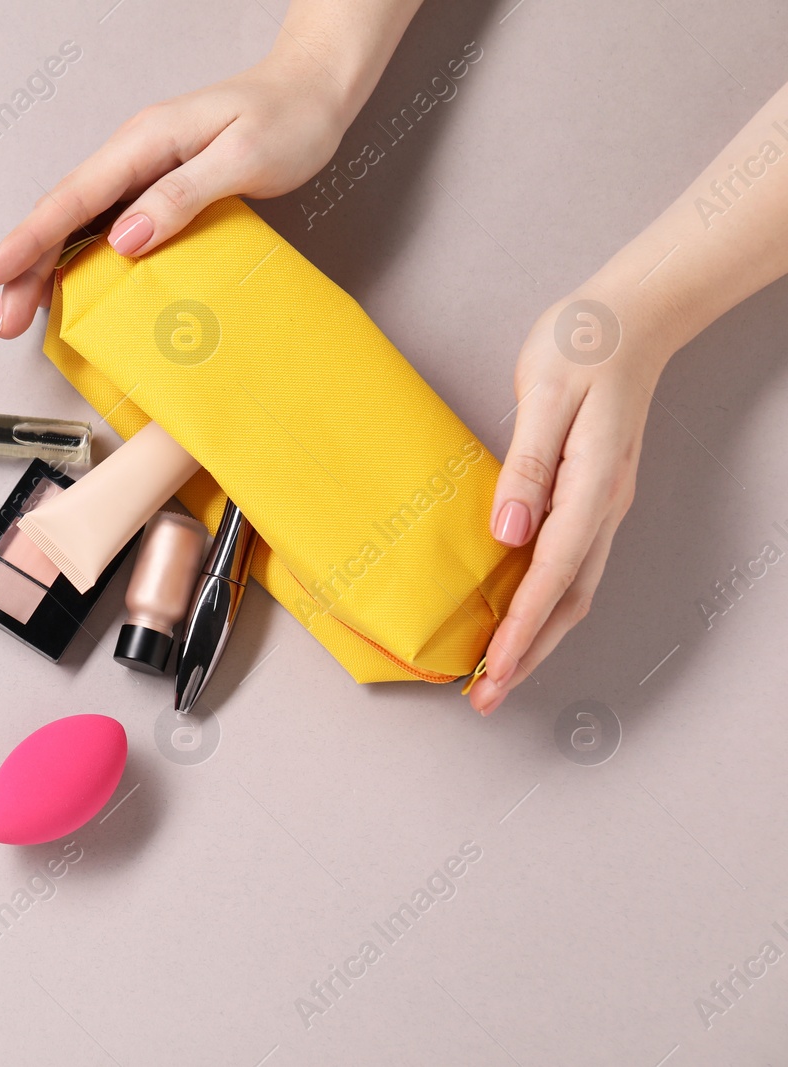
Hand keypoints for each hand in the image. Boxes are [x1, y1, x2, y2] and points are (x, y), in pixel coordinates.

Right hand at [0, 45, 353, 338]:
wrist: (314, 92)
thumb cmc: (289, 118)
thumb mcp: (242, 157)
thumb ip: (181, 196)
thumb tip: (124, 239)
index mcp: (144, 142)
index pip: (72, 197)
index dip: (29, 240)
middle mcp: (133, 154)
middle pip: (62, 215)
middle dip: (24, 267)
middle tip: (2, 320)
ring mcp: (141, 171)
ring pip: (76, 223)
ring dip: (43, 268)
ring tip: (20, 313)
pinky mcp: (155, 187)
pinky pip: (103, 226)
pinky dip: (77, 259)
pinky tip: (67, 288)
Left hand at [467, 289, 668, 714]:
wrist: (630, 318)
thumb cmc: (583, 345)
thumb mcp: (545, 394)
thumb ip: (527, 465)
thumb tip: (509, 531)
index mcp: (592, 484)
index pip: (553, 572)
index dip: (523, 626)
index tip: (494, 667)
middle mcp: (602, 505)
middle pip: (568, 599)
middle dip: (529, 654)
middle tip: (487, 697)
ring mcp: (600, 504)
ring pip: (572, 589)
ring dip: (537, 637)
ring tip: (498, 674)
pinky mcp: (588, 496)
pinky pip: (568, 565)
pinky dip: (544, 603)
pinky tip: (519, 617)